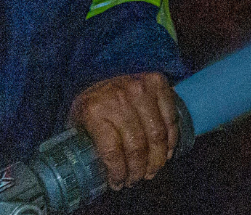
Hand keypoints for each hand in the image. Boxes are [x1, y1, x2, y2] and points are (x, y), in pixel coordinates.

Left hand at [68, 72, 178, 188]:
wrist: (100, 67)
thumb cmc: (91, 101)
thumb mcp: (78, 122)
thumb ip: (87, 144)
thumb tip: (94, 175)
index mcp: (94, 110)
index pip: (112, 151)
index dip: (118, 172)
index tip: (119, 183)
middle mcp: (118, 98)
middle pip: (137, 145)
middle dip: (139, 170)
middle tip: (137, 179)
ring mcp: (140, 88)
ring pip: (157, 134)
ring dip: (157, 159)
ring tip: (152, 170)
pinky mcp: (157, 82)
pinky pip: (170, 118)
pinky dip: (171, 139)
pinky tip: (167, 151)